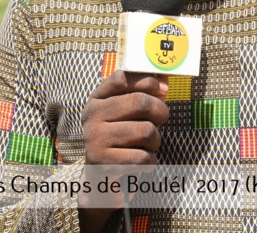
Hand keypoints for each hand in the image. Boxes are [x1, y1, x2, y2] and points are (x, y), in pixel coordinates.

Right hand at [78, 71, 168, 229]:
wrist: (101, 178)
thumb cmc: (122, 138)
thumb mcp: (127, 112)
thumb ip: (144, 92)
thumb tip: (165, 80)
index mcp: (97, 99)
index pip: (123, 77)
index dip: (148, 80)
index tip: (163, 89)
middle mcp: (91, 116)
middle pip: (140, 102)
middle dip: (160, 111)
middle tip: (162, 120)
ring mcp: (95, 139)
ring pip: (146, 131)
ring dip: (156, 140)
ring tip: (148, 144)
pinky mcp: (103, 163)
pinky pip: (143, 157)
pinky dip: (151, 161)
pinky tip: (142, 162)